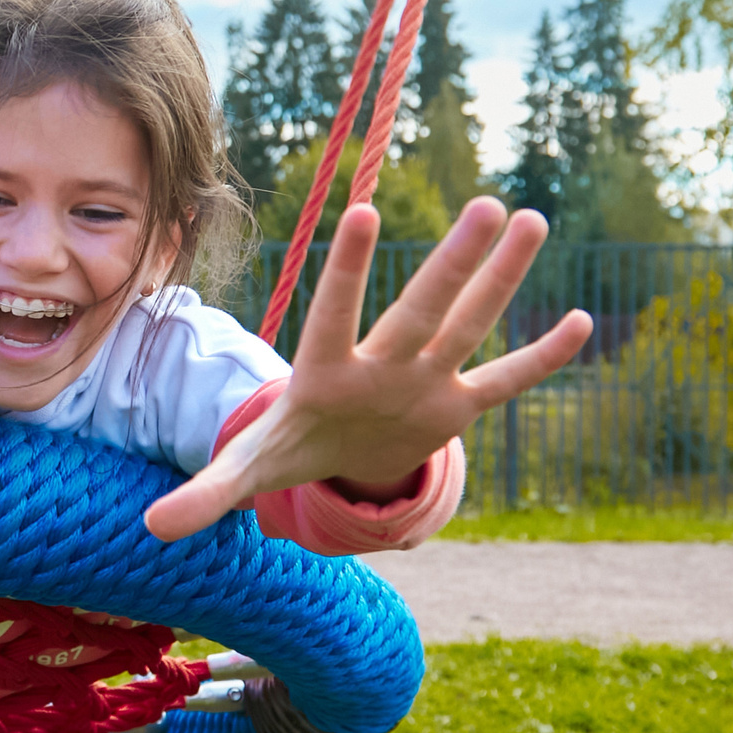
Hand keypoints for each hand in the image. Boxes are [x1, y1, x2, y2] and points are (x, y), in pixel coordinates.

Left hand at [144, 196, 592, 540]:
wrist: (329, 454)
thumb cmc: (287, 445)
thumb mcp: (248, 471)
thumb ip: (206, 493)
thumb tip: (152, 528)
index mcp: (328, 370)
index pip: (337, 311)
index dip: (348, 269)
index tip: (361, 210)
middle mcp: (382, 363)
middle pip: (423, 309)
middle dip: (454, 264)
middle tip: (486, 204)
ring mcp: (424, 381)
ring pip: (470, 325)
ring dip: (501, 280)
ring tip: (531, 218)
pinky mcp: (454, 408)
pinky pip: (504, 383)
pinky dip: (540, 361)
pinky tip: (579, 323)